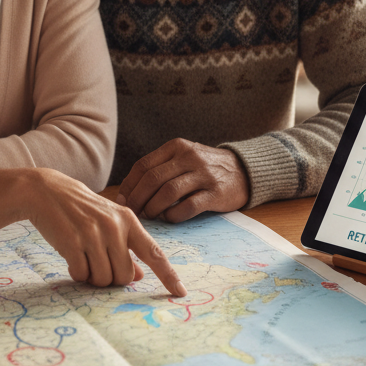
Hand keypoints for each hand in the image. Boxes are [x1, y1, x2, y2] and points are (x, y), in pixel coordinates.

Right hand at [26, 170, 186, 296]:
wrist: (47, 191)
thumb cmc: (82, 210)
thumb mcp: (108, 222)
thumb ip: (126, 248)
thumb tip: (140, 275)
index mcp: (128, 220)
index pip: (154, 252)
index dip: (168, 275)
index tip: (180, 292)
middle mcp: (114, 226)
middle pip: (124, 276)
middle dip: (111, 278)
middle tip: (98, 263)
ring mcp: (93, 234)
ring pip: (102, 279)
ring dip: (92, 277)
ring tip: (84, 258)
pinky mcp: (72, 242)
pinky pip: (81, 275)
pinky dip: (77, 273)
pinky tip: (72, 257)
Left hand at [116, 140, 249, 221]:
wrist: (243, 170)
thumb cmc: (204, 168)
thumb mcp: (183, 157)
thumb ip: (160, 168)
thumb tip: (129, 192)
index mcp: (176, 147)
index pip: (143, 165)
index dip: (129, 185)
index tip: (122, 200)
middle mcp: (189, 157)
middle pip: (153, 179)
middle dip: (138, 199)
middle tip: (133, 213)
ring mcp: (203, 175)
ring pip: (168, 192)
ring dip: (153, 208)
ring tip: (149, 216)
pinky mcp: (215, 193)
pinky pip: (187, 207)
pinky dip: (173, 216)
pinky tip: (169, 218)